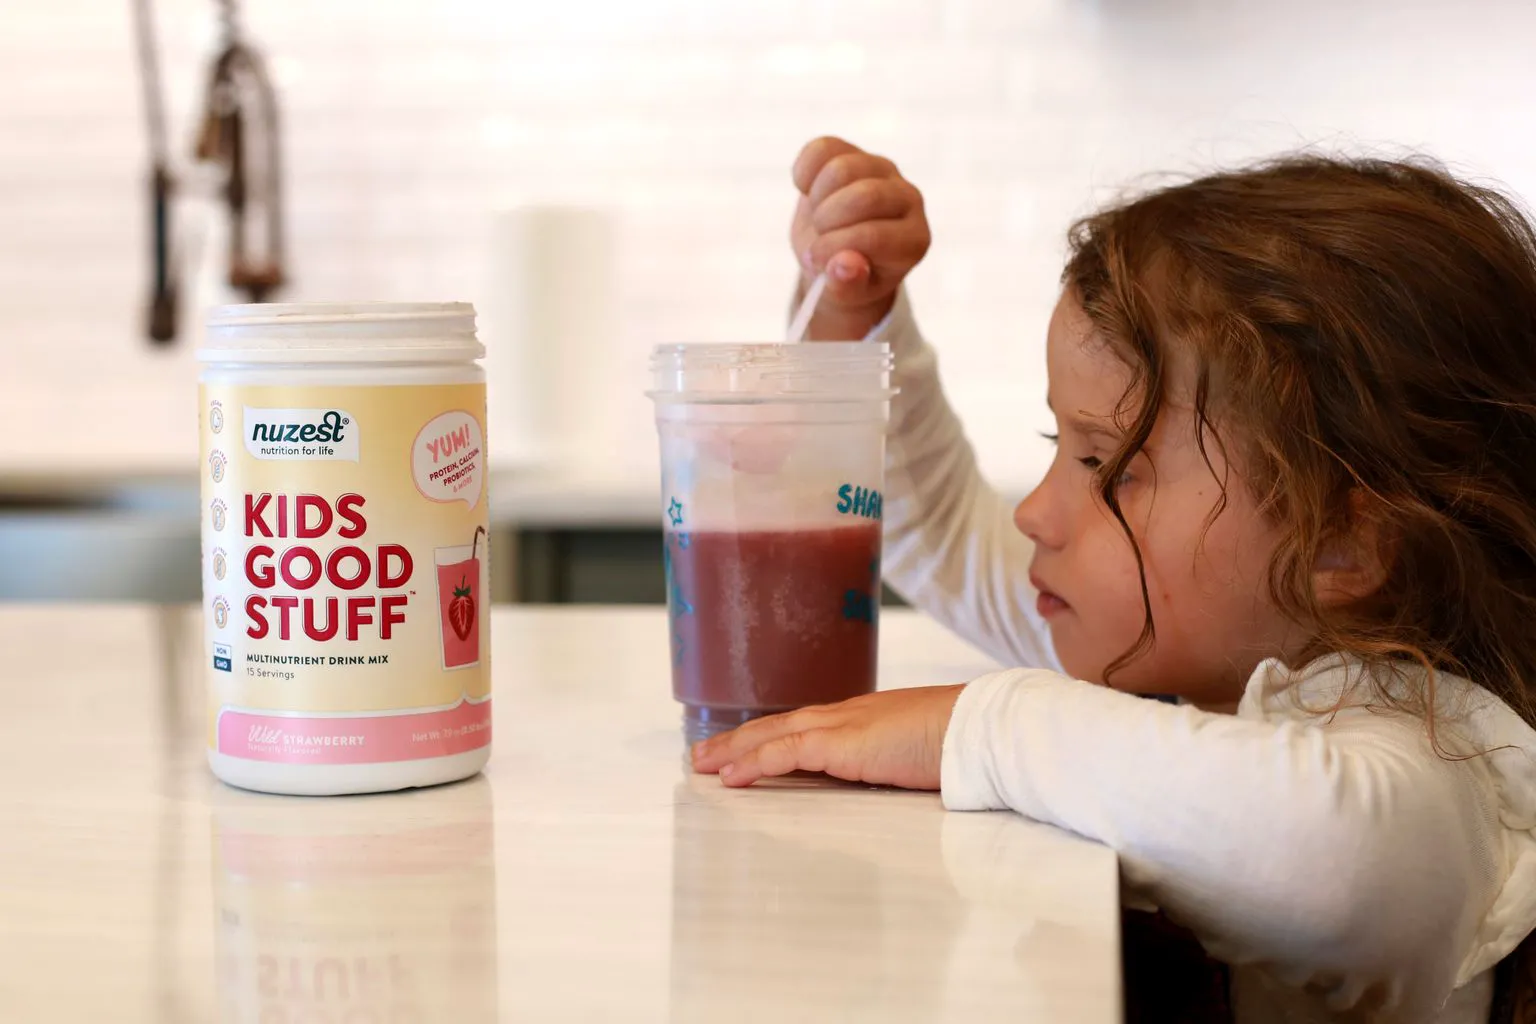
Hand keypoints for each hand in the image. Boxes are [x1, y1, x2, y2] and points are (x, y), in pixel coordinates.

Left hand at [690, 685, 965, 789]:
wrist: (978, 727)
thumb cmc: (961, 742)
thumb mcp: (917, 752)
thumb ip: (893, 760)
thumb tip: (886, 775)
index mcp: (862, 718)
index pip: (804, 726)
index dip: (771, 736)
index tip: (746, 747)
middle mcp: (844, 715)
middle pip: (777, 725)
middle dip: (739, 740)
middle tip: (704, 754)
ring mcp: (840, 726)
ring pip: (771, 734)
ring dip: (733, 750)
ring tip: (702, 765)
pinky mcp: (839, 744)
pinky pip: (784, 753)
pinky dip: (753, 763)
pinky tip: (730, 776)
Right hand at [790, 136, 930, 339]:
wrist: (836, 250)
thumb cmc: (849, 276)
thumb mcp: (847, 293)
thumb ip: (846, 285)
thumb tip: (843, 265)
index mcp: (912, 240)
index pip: (874, 235)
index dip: (835, 247)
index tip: (818, 260)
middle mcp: (907, 199)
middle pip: (863, 196)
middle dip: (826, 221)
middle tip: (818, 239)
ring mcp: (882, 169)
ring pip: (841, 169)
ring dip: (816, 200)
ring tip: (818, 220)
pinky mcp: (854, 151)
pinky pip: (822, 149)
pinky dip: (804, 174)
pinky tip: (809, 193)